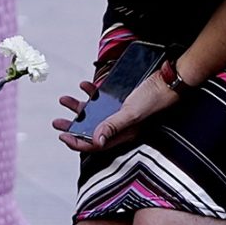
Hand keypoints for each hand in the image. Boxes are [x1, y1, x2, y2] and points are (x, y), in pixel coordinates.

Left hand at [54, 70, 176, 152]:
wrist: (169, 79)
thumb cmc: (153, 98)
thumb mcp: (131, 113)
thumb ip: (112, 126)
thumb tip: (95, 140)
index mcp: (123, 134)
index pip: (96, 144)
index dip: (78, 143)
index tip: (62, 136)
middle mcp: (120, 125)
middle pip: (91, 130)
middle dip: (72, 127)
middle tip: (56, 123)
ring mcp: (120, 111)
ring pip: (94, 113)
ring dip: (78, 107)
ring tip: (63, 99)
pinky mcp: (122, 98)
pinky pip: (102, 98)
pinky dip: (91, 92)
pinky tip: (83, 85)